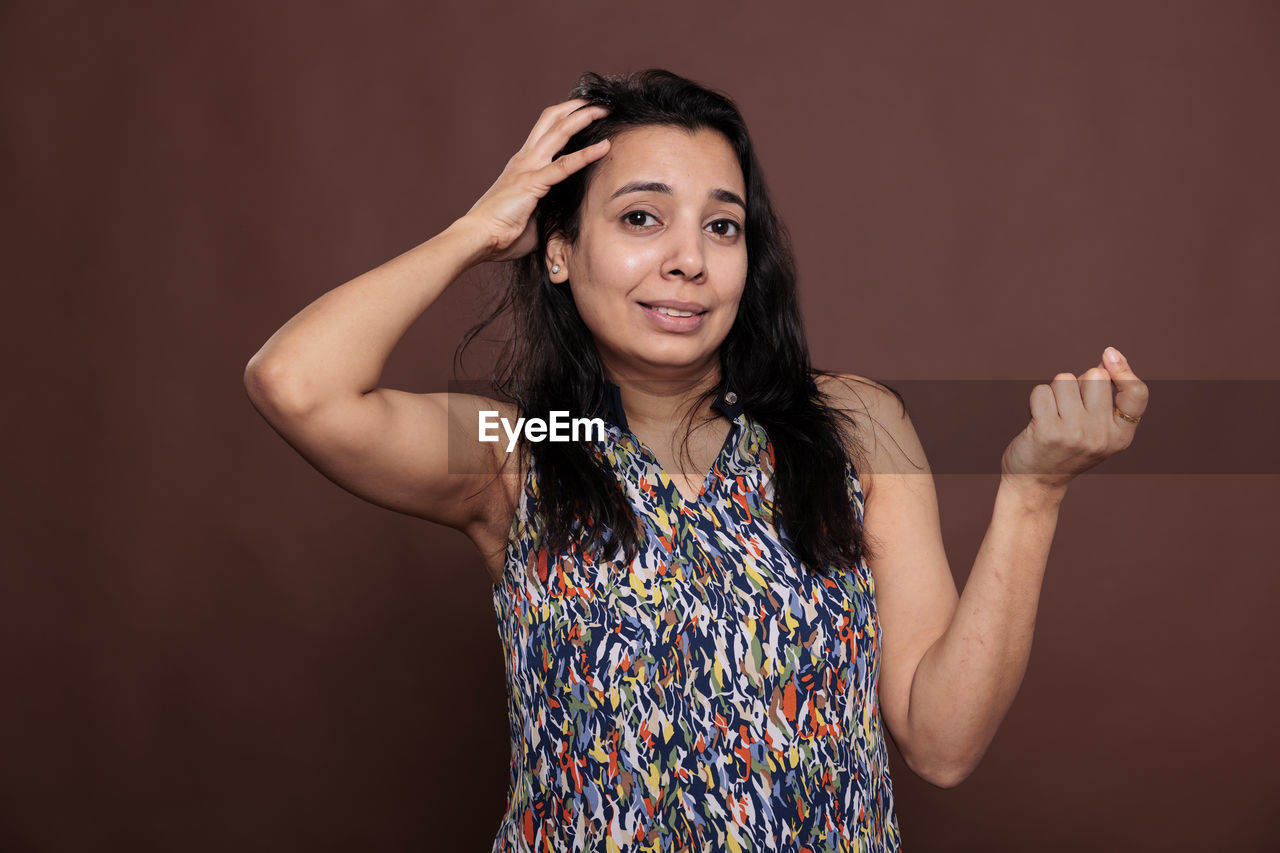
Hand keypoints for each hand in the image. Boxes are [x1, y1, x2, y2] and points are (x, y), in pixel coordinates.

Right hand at [461, 99, 610, 262]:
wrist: (479, 237)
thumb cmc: (502, 233)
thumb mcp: (532, 215)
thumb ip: (549, 208)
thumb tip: (566, 214)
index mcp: (523, 165)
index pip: (547, 131)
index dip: (566, 118)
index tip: (587, 112)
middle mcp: (525, 159)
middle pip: (552, 120)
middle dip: (577, 107)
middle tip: (599, 102)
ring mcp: (528, 167)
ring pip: (559, 131)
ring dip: (583, 118)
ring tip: (605, 109)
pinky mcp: (533, 182)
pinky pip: (565, 165)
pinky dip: (587, 154)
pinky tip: (605, 147)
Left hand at [1000, 347, 1148, 490]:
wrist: (1035, 483)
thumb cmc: (1065, 449)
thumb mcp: (1096, 430)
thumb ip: (1105, 399)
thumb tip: (1107, 359)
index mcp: (1121, 436)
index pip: (1137, 394)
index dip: (1125, 371)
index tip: (1109, 354)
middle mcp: (1102, 435)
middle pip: (1095, 376)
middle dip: (1078, 383)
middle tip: (1068, 410)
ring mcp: (1075, 433)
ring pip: (1065, 380)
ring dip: (1054, 392)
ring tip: (1052, 416)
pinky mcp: (1047, 431)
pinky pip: (1041, 391)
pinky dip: (1036, 400)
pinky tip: (1037, 420)